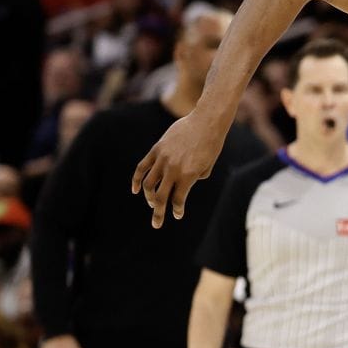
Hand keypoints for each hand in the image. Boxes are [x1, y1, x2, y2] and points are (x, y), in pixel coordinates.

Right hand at [133, 109, 229, 226]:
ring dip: (149, 197)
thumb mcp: (207, 167)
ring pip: (149, 184)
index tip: (177, 215)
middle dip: (158, 212)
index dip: (177, 209)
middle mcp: (173, 169)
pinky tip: (136, 190)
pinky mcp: (157, 150)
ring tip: (152, 204)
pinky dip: (137, 179)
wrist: (205, 123)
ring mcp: (162, 159)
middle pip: (160, 196)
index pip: (178, 200)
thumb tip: (182, 184)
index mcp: (188, 176)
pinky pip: (142, 167)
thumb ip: (194, 178)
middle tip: (156, 224)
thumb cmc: (211, 145)